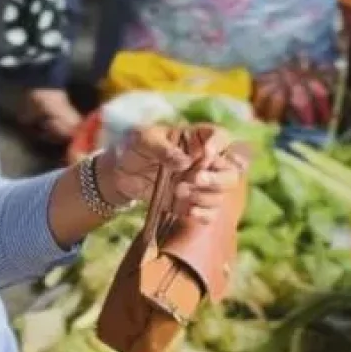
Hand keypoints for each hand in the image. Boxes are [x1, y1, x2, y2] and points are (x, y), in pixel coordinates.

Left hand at [96, 124, 248, 222]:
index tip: (206, 154)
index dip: (219, 145)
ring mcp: (200, 185)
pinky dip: (203, 214)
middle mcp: (204, 162)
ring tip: (177, 192)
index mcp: (196, 139)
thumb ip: (162, 148)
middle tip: (193, 180)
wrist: (120, 174)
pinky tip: (188, 211)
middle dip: (216, 179)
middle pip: (230, 171)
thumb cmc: (134, 148)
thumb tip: (184, 161)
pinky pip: (210, 213)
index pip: (221, 137)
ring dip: (204, 196)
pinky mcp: (192, 204)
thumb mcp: (142, 140)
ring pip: (221, 194)